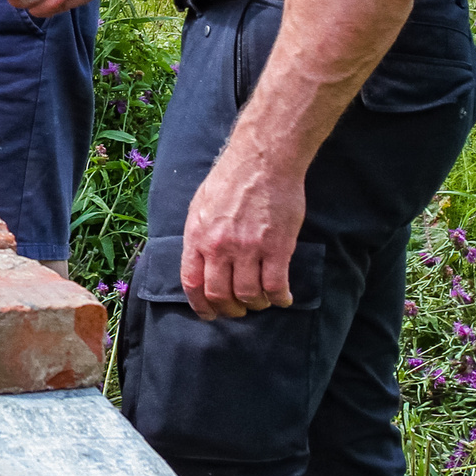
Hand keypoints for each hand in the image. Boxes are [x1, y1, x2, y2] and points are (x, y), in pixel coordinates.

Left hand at [178, 151, 305, 320]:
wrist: (262, 160)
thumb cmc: (230, 179)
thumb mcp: (200, 205)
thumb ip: (198, 235)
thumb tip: (198, 261)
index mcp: (197, 236)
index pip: (192, 283)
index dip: (200, 306)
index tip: (209, 314)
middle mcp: (219, 246)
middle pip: (220, 295)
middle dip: (230, 309)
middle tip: (239, 309)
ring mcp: (248, 248)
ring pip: (249, 295)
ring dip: (256, 304)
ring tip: (261, 299)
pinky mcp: (277, 247)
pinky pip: (276, 286)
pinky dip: (280, 298)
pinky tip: (283, 297)